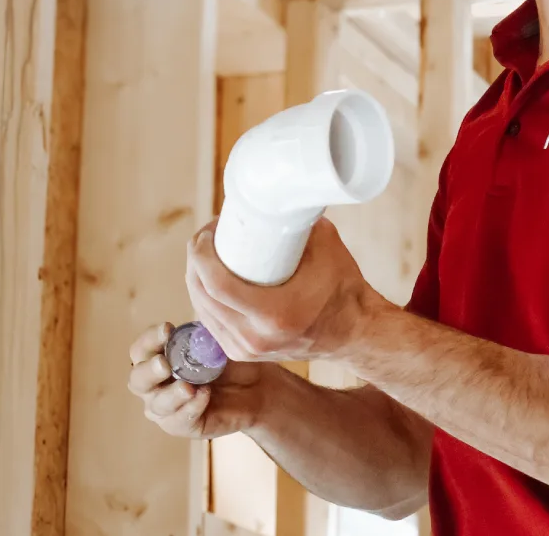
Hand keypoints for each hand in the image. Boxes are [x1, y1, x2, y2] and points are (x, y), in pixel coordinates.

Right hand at [126, 322, 266, 439]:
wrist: (255, 388)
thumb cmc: (230, 361)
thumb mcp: (217, 343)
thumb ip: (203, 333)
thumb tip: (198, 316)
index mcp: (158, 359)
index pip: (141, 350)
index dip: (149, 339)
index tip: (167, 329)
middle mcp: (155, 385)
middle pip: (138, 380)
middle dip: (149, 371)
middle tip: (164, 364)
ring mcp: (167, 408)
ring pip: (157, 404)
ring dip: (171, 394)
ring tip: (188, 387)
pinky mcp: (183, 426)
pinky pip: (179, 420)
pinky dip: (191, 407)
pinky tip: (204, 395)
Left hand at [186, 216, 383, 363]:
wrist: (353, 331)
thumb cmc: (342, 287)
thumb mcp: (326, 246)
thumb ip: (299, 221)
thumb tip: (273, 196)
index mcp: (275, 314)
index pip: (217, 284)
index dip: (201, 255)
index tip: (206, 233)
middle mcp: (255, 338)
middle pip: (203, 296)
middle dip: (196, 262)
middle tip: (206, 237)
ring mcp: (247, 350)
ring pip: (202, 310)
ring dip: (197, 279)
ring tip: (206, 254)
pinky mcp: (243, 352)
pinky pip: (211, 323)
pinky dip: (204, 299)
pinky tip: (207, 280)